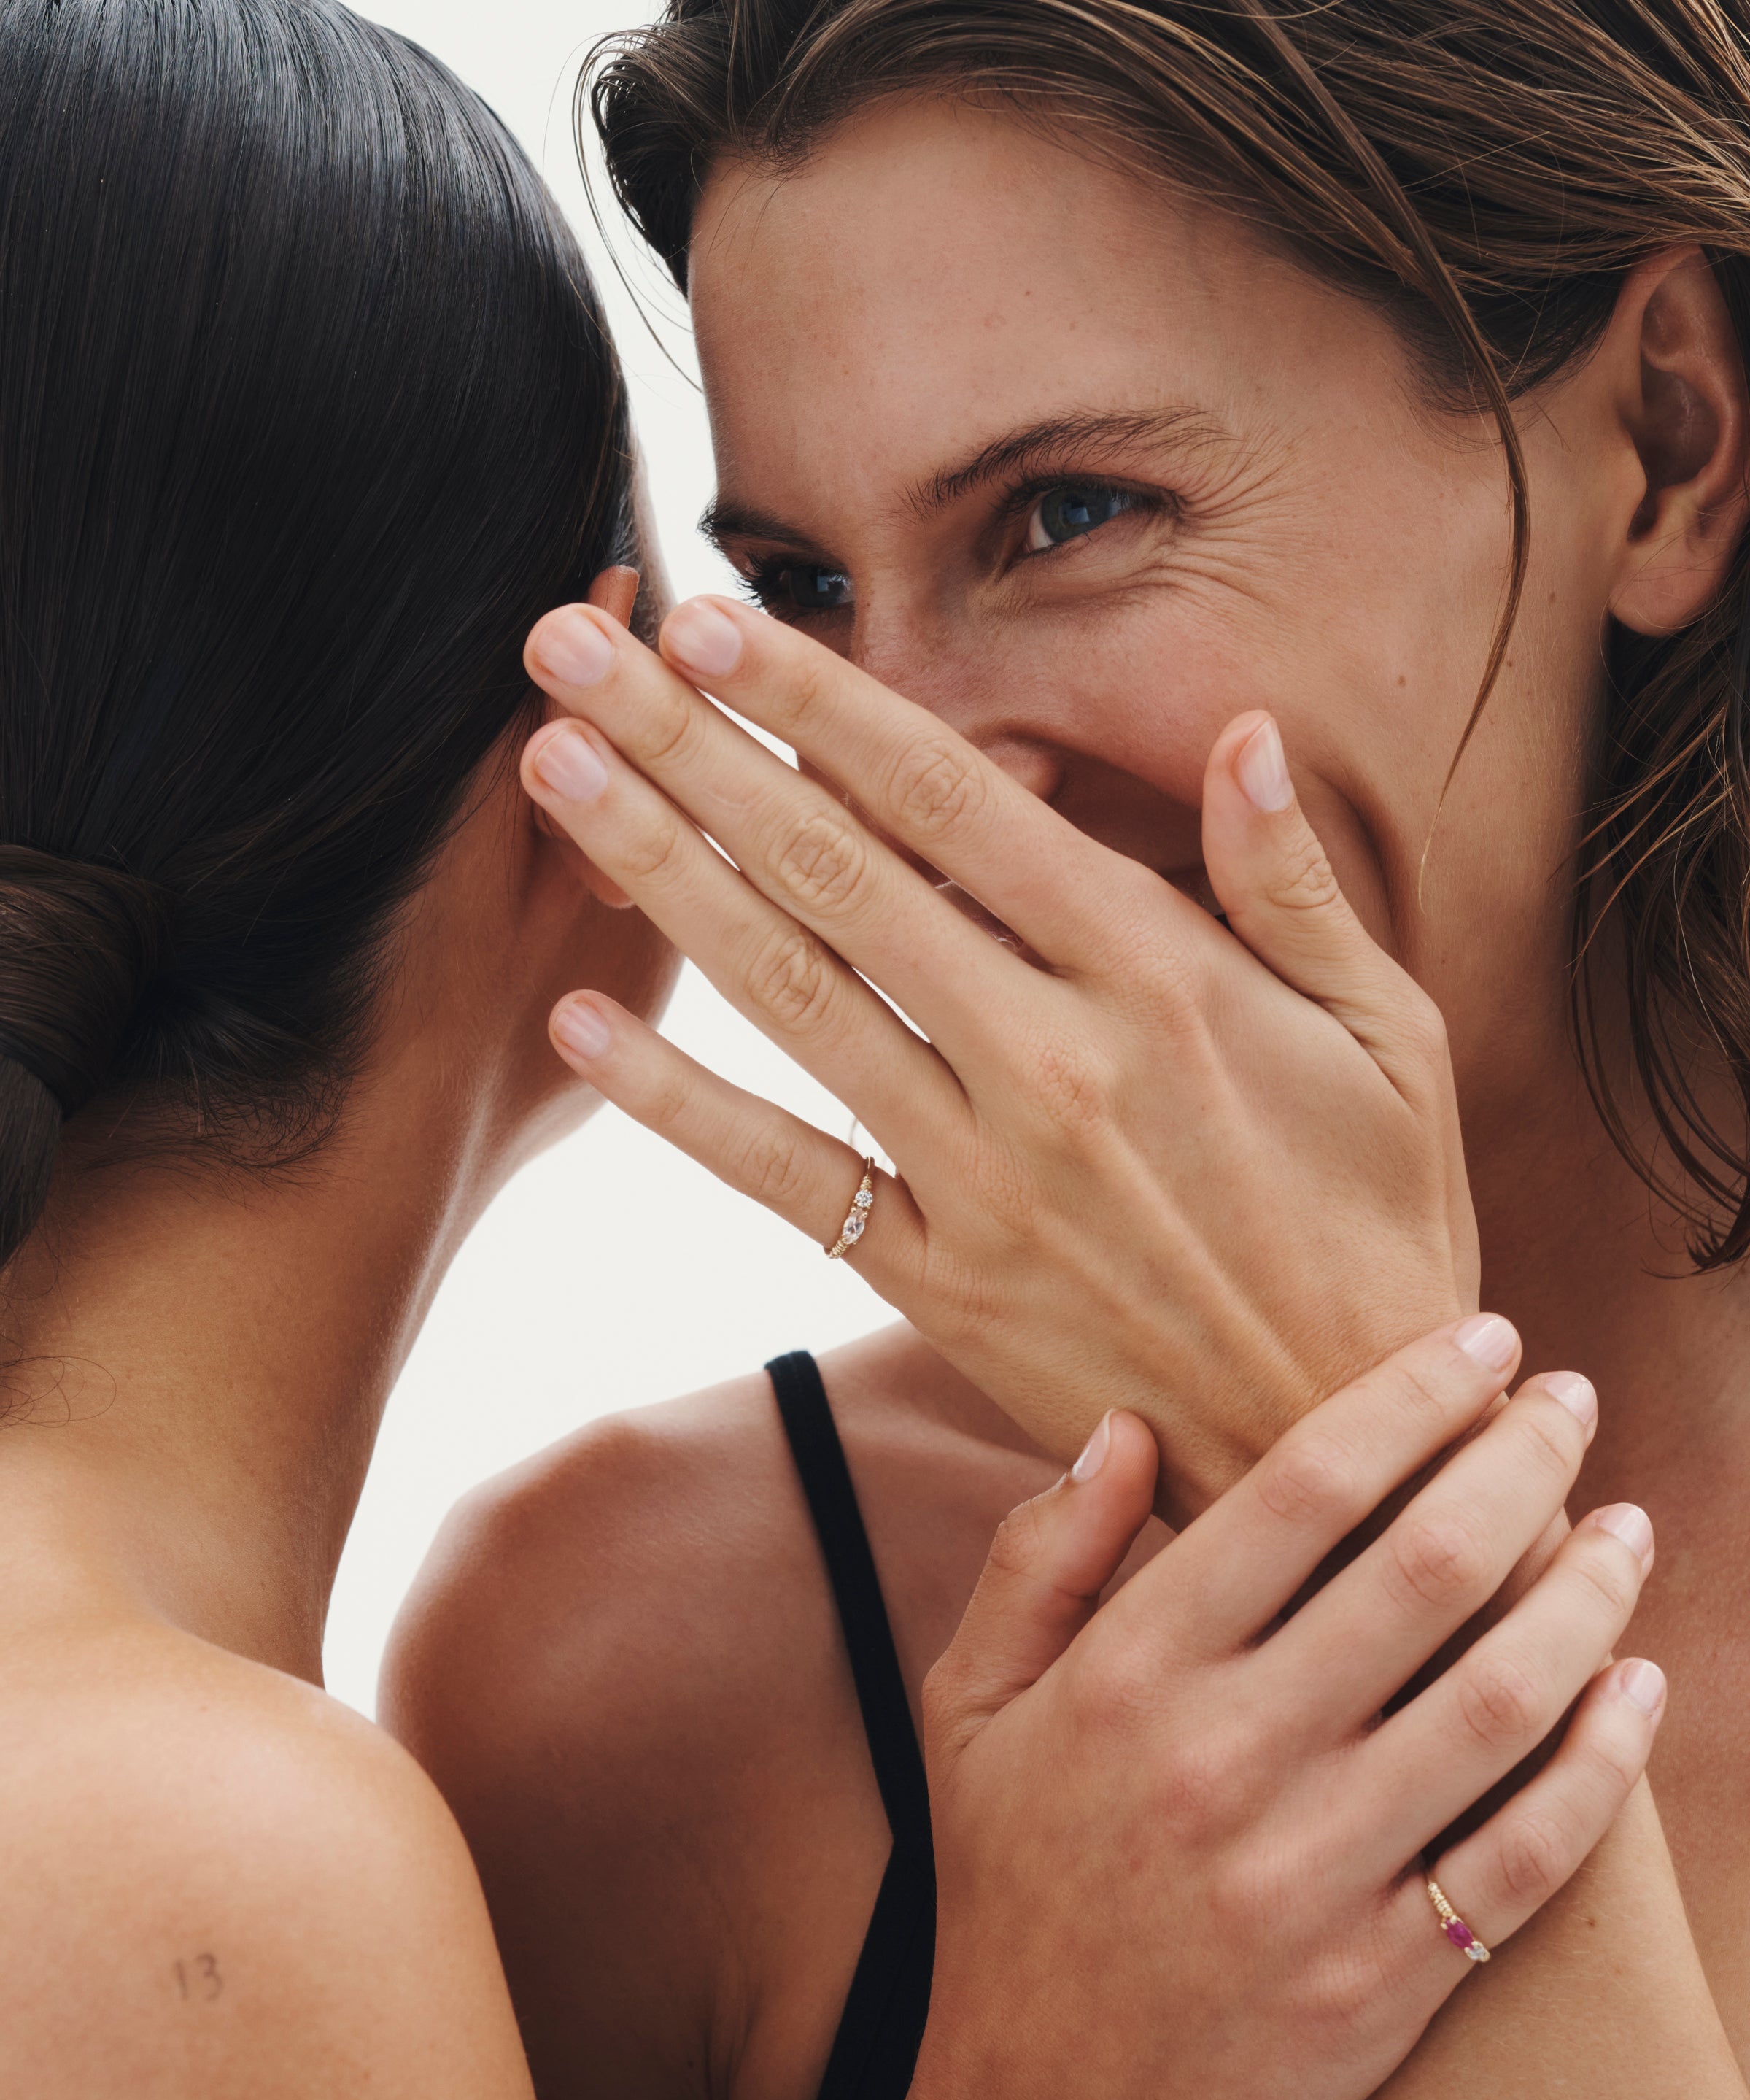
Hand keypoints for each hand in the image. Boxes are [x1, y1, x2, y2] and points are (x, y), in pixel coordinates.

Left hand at [520, 595, 1474, 1514]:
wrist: (1341, 1440)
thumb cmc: (1373, 1218)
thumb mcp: (1387, 1035)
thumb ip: (1293, 883)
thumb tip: (1240, 732)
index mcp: (1157, 975)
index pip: (951, 799)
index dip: (820, 699)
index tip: (711, 618)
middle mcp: (1051, 1060)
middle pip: (836, 870)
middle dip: (691, 745)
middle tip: (566, 651)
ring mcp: (984, 1176)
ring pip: (791, 996)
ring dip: (659, 875)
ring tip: (554, 774)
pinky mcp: (942, 1279)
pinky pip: (789, 1176)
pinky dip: (679, 1104)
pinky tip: (581, 1025)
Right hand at [879, 1320, 1661, 2099]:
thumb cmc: (1005, 1889)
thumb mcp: (969, 1706)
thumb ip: (1042, 1556)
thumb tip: (1127, 1427)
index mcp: (1130, 1674)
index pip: (1302, 1489)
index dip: (1409, 1396)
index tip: (1480, 1343)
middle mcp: (1228, 1760)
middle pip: (1425, 1568)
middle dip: (1522, 1460)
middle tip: (1570, 1401)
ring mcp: (1315, 1878)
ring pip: (1502, 1698)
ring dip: (1588, 1595)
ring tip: (1629, 1528)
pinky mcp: (1384, 1984)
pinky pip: (1527, 1852)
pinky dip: (1604, 1763)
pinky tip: (1636, 1688)